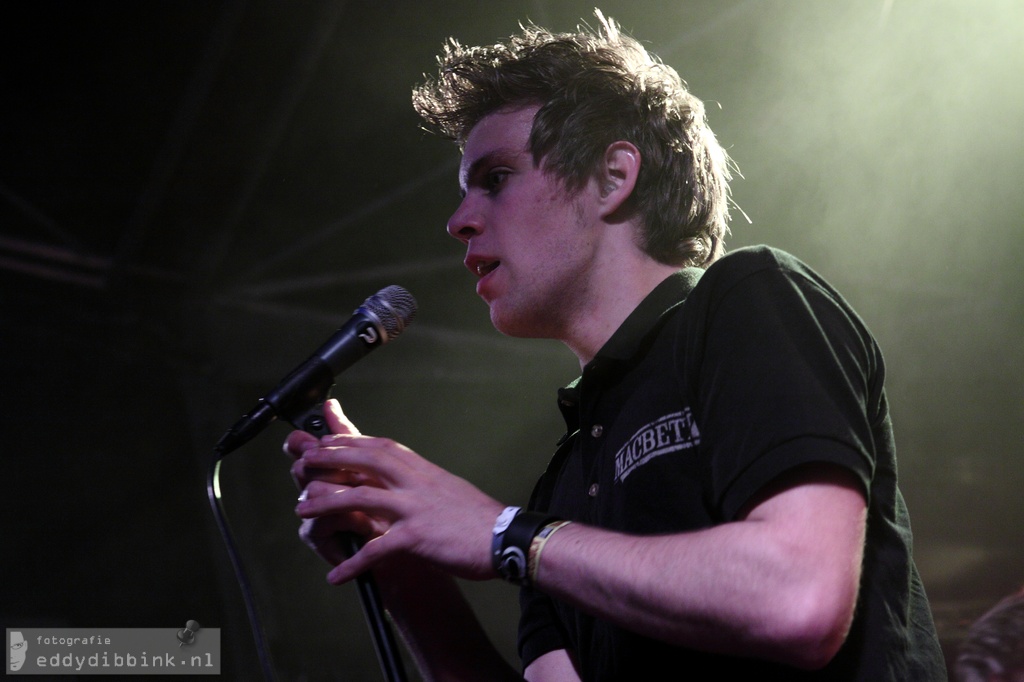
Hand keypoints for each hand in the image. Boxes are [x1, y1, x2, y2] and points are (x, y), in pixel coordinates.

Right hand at [284, 400, 383, 565]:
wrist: (407, 548)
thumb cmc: (393, 508)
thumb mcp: (377, 468)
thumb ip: (350, 437)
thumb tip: (330, 404)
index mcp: (330, 468)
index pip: (303, 447)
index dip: (302, 442)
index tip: (314, 440)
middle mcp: (316, 488)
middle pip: (303, 466)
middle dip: (329, 468)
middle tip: (353, 474)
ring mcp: (315, 513)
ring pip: (313, 491)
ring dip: (346, 497)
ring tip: (370, 504)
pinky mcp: (319, 538)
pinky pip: (323, 520)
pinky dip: (350, 521)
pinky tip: (368, 526)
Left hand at [292, 403, 504, 584]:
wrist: (505, 538)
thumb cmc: (478, 518)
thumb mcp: (447, 488)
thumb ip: (421, 482)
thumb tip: (403, 479)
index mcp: (423, 469)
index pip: (381, 446)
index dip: (350, 442)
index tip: (327, 441)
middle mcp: (417, 482)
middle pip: (366, 461)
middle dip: (331, 459)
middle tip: (304, 463)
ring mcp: (415, 508)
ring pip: (361, 499)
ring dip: (327, 505)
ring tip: (302, 512)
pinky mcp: (417, 537)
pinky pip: (376, 549)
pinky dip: (353, 563)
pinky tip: (336, 576)